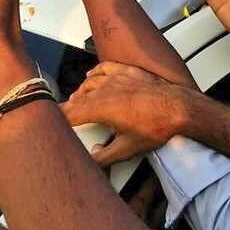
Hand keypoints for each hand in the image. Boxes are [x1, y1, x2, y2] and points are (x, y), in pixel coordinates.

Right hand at [62, 62, 186, 164]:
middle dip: (69, 107)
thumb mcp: (128, 149)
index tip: (50, 122)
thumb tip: (90, 161)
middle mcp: (104, 89)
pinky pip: (104, 68)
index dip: (58, 118)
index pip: (71, 113)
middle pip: (78, 97)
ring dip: (80, 92)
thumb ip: (104, 157)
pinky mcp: (127, 72)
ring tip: (76, 100)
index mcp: (100, 108)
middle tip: (63, 116)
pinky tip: (91, 75)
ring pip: (89, 82)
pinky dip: (95, 72)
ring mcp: (116, 78)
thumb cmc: (156, 128)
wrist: (178, 108)